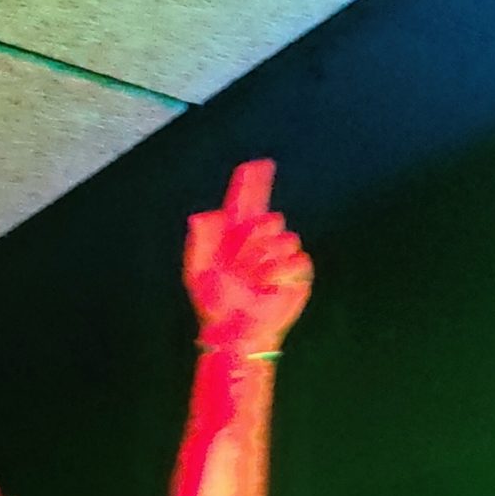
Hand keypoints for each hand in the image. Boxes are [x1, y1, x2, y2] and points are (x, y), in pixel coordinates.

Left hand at [185, 159, 311, 357]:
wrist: (235, 331)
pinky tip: (269, 287)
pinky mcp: (296, 272)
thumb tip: (202, 215)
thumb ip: (200, 242)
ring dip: (266, 262)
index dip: (253, 181)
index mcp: (235, 237)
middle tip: (241, 265)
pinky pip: (296, 259)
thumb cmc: (216, 306)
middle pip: (269, 219)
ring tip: (254, 281)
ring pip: (285, 238)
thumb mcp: (198, 272)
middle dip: (256, 240)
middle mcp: (260, 242)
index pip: (246, 200)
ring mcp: (280, 256)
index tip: (260, 164)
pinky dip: (280, 274)